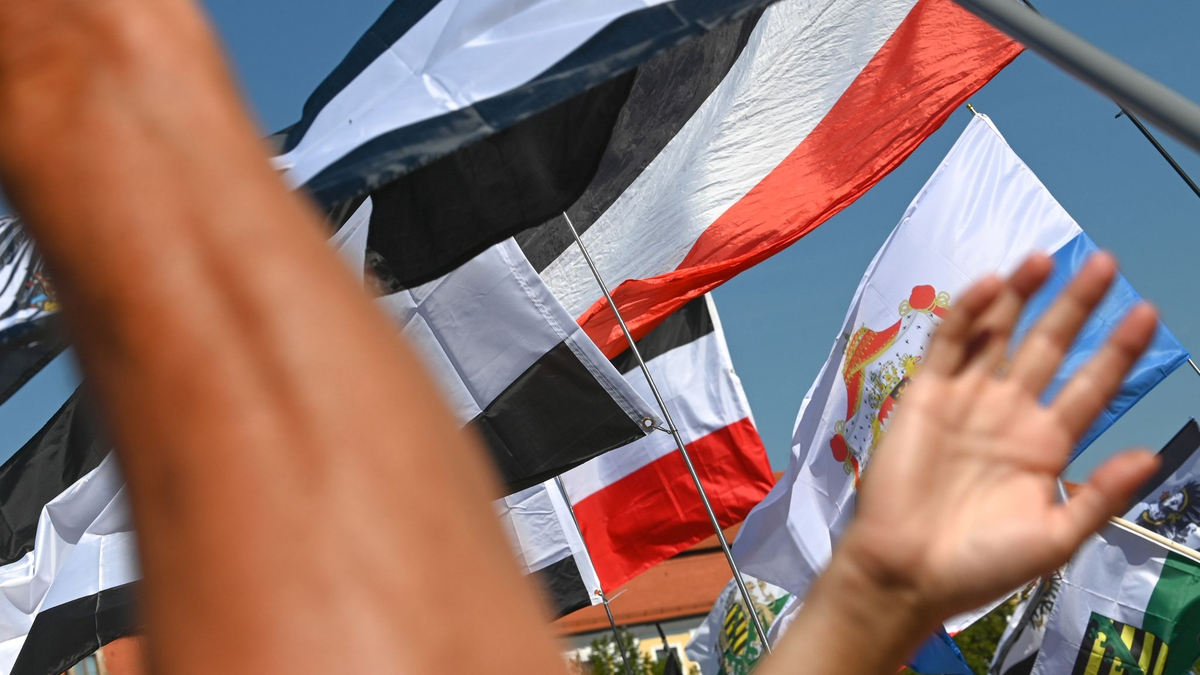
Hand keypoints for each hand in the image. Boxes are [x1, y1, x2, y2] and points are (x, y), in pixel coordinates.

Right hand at [840, 252, 1159, 621]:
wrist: (908, 572)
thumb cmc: (982, 564)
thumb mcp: (1055, 537)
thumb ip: (1100, 494)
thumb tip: (1151, 454)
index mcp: (1047, 445)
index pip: (1092, 386)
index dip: (1118, 350)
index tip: (1148, 313)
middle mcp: (1010, 413)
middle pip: (1050, 346)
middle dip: (1076, 306)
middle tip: (1105, 263)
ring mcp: (967, 400)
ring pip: (999, 334)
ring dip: (1021, 296)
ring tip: (1045, 258)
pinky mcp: (925, 395)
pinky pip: (948, 344)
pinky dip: (967, 313)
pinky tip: (991, 285)